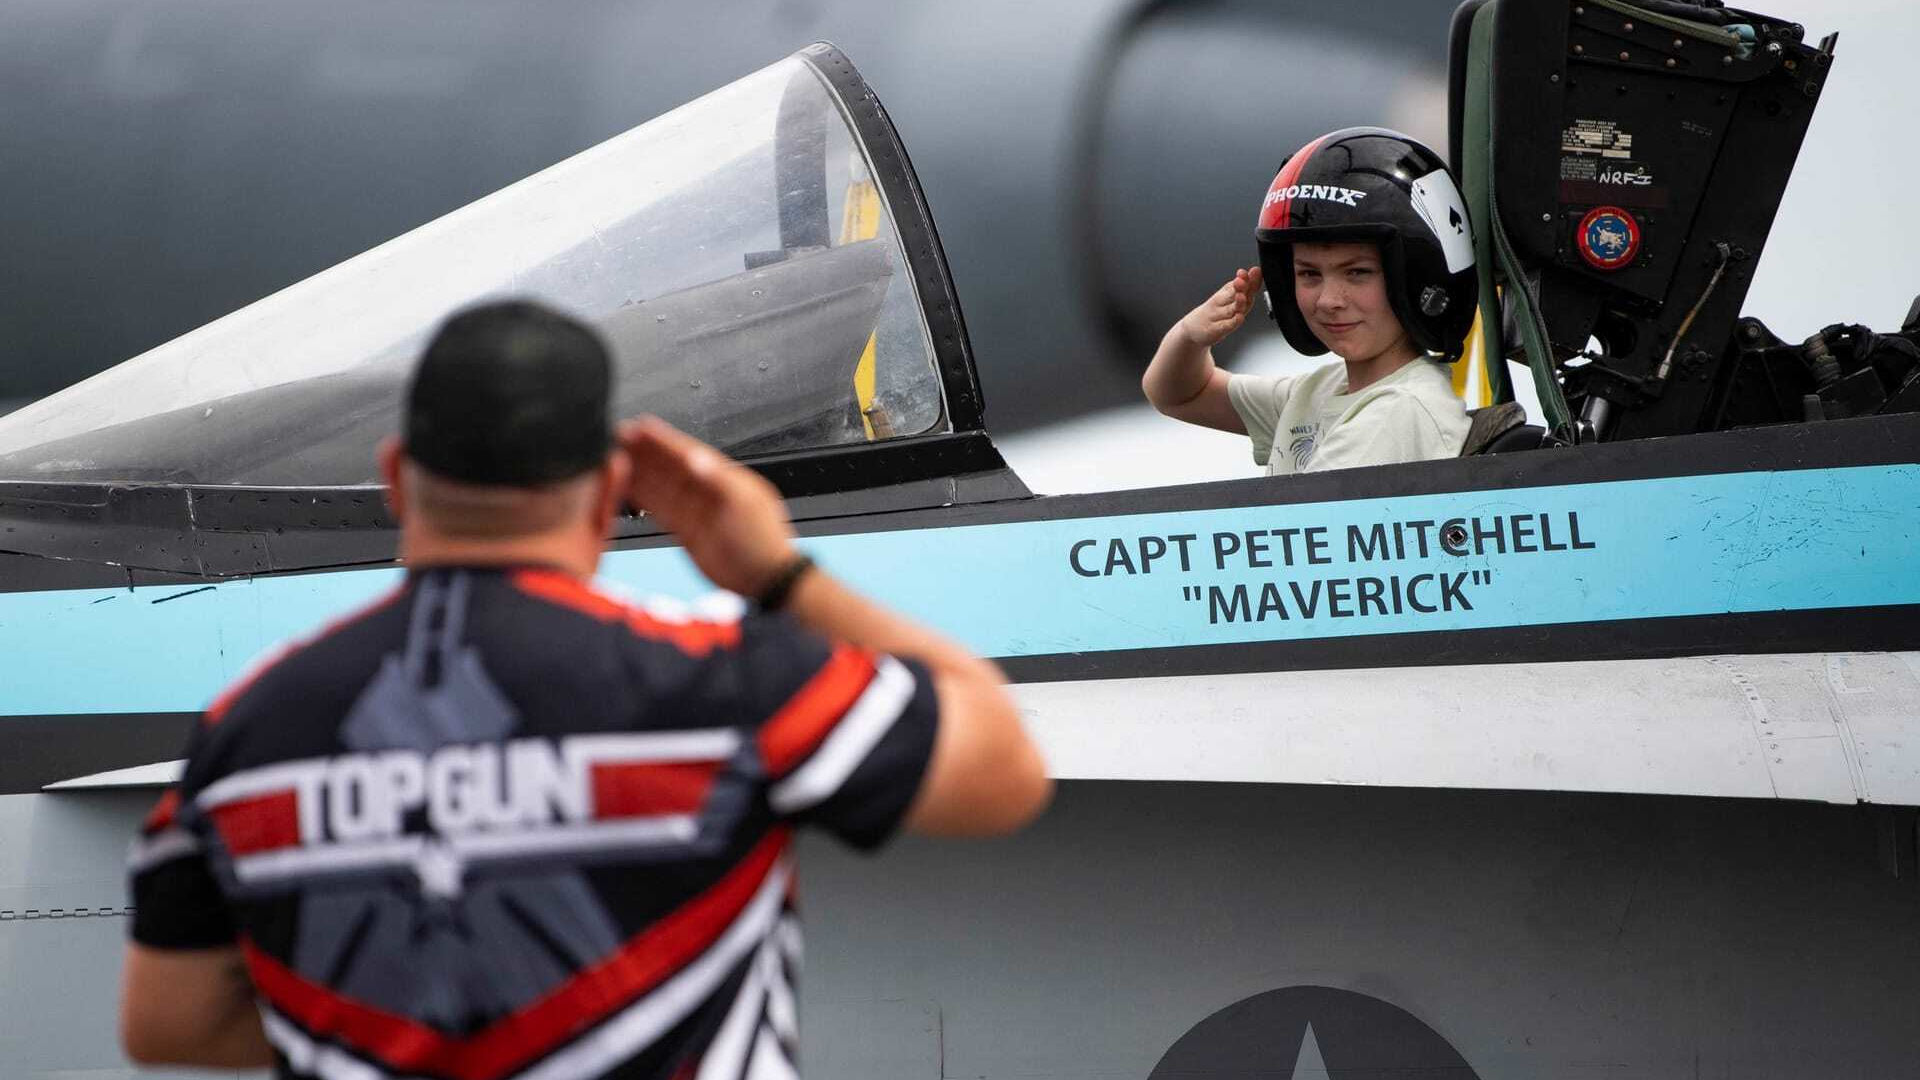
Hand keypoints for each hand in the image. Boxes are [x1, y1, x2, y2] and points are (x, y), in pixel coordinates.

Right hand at [619, 417, 796, 595]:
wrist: (767, 579)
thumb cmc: (764, 542)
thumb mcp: (743, 504)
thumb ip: (716, 479)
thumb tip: (694, 457)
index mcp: (725, 477)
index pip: (687, 453)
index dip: (663, 440)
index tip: (641, 427)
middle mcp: (707, 491)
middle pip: (669, 466)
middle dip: (644, 451)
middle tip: (618, 436)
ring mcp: (696, 511)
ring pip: (661, 486)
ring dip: (639, 472)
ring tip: (614, 458)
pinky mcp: (687, 531)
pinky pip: (660, 509)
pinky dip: (644, 498)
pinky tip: (627, 487)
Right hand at [1177, 266, 1263, 347]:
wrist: (1191, 329)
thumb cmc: (1215, 313)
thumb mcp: (1227, 299)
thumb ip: (1244, 287)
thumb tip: (1256, 271)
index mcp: (1224, 294)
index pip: (1236, 284)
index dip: (1245, 278)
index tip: (1250, 271)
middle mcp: (1220, 304)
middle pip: (1231, 294)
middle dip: (1240, 287)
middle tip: (1242, 281)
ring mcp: (1216, 317)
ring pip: (1229, 310)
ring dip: (1237, 303)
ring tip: (1242, 297)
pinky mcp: (1214, 331)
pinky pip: (1224, 326)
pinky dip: (1232, 322)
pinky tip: (1239, 318)